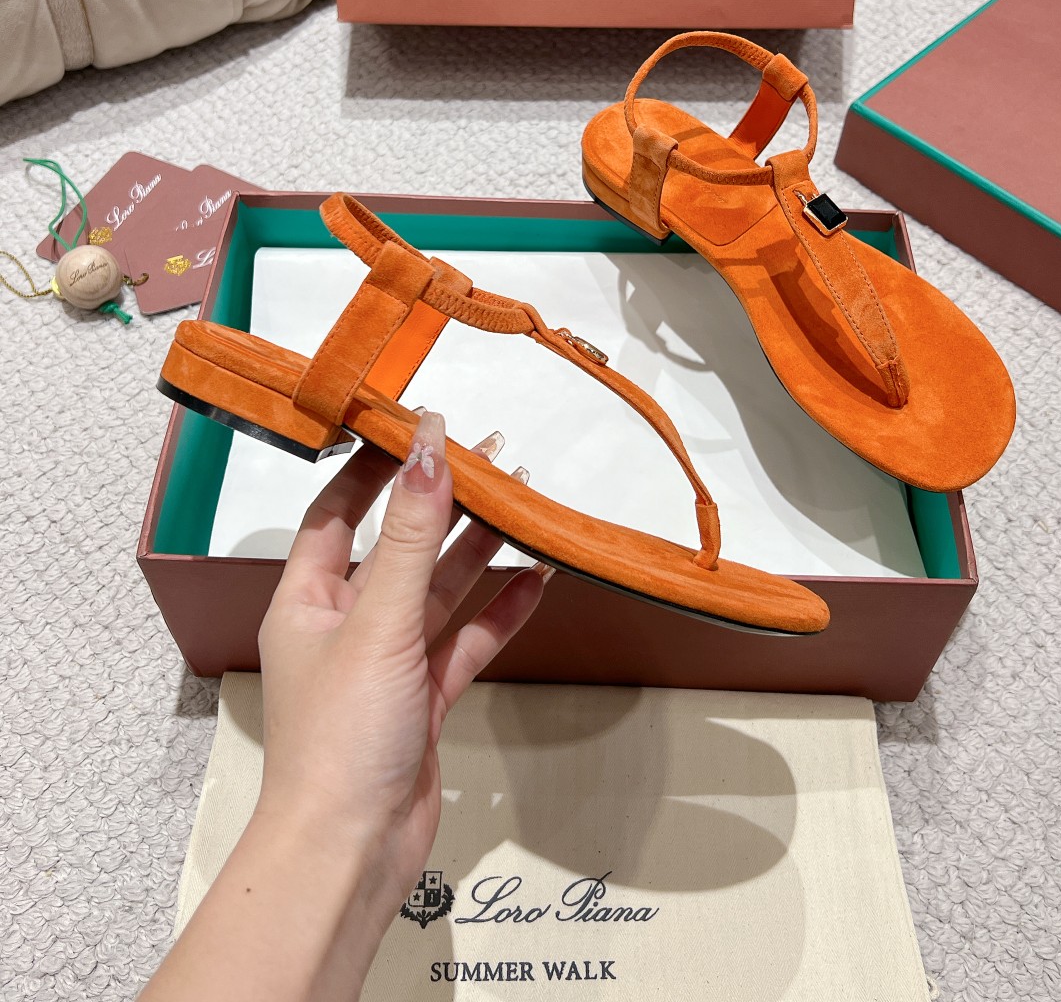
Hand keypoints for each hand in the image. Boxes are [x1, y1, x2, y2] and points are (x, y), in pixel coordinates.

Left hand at [255, 409, 546, 923]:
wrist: (351, 851)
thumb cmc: (342, 736)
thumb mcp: (378, 623)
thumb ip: (409, 536)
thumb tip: (428, 448)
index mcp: (308, 599)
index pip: (338, 512)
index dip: (375, 468)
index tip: (419, 426)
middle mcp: (345, 623)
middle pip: (398, 547)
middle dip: (443, 504)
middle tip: (495, 459)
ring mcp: (387, 663)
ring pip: (438, 592)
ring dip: (479, 552)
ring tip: (525, 505)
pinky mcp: (423, 700)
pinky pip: (465, 642)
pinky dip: (498, 613)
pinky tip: (536, 581)